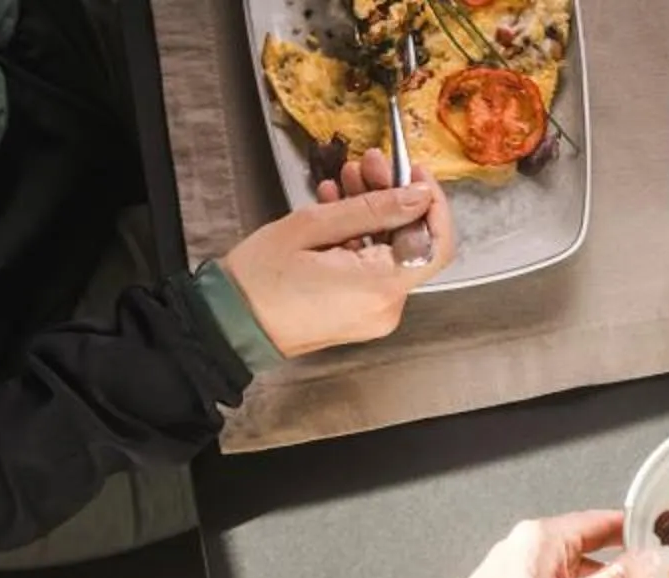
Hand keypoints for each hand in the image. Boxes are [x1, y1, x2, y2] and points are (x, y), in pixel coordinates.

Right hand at [220, 149, 456, 353]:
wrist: (232, 322)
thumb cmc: (260, 280)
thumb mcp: (312, 227)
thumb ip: (371, 209)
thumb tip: (417, 195)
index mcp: (378, 287)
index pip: (436, 243)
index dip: (432, 203)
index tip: (413, 173)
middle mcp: (386, 306)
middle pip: (411, 242)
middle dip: (393, 197)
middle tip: (367, 163)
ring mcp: (375, 313)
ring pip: (391, 251)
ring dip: (373, 213)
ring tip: (344, 181)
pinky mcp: (361, 313)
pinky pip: (373, 268)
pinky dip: (361, 237)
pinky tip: (336, 211)